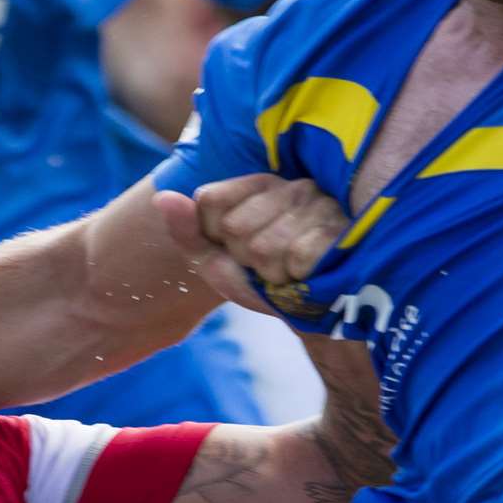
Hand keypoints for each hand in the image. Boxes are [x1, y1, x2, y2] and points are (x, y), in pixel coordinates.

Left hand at [153, 174, 347, 314]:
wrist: (317, 318)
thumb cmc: (266, 285)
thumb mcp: (218, 260)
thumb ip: (188, 231)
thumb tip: (162, 199)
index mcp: (260, 184)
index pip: (209, 200)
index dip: (216, 236)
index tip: (240, 249)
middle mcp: (292, 186)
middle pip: (234, 226)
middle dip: (245, 259)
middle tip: (270, 266)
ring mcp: (320, 205)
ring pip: (262, 246)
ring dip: (272, 273)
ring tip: (290, 272)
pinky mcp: (340, 230)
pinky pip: (295, 257)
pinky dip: (296, 278)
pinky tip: (309, 275)